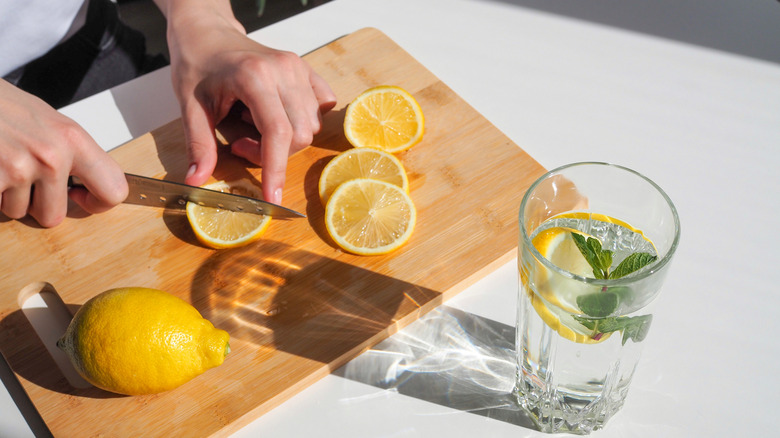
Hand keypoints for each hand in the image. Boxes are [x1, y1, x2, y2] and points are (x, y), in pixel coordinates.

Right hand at [0, 80, 127, 226]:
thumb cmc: (0, 104)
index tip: (81, 197)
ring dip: (6, 196)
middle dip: (35, 204)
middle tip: (21, 176)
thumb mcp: (48, 120)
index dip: (98, 202)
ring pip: (18, 213)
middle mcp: (51, 156)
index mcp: (73, 139)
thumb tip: (91, 183)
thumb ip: (71, 152)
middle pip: (53, 216)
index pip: (113, 189)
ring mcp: (19, 169)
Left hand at [158, 0, 336, 203]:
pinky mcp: (306, 70)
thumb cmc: (197, 64)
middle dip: (272, 153)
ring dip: (284, 139)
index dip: (276, 170)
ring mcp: (298, 68)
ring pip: (311, 126)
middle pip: (298, 135)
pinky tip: (277, 115)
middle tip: (240, 143)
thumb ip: (198, 144)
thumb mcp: (190, 106)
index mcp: (254, 77)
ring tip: (254, 125)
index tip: (272, 198)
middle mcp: (284, 70)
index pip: (277, 133)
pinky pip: (321, 107)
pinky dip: (303, 121)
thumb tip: (195, 180)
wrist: (207, 33)